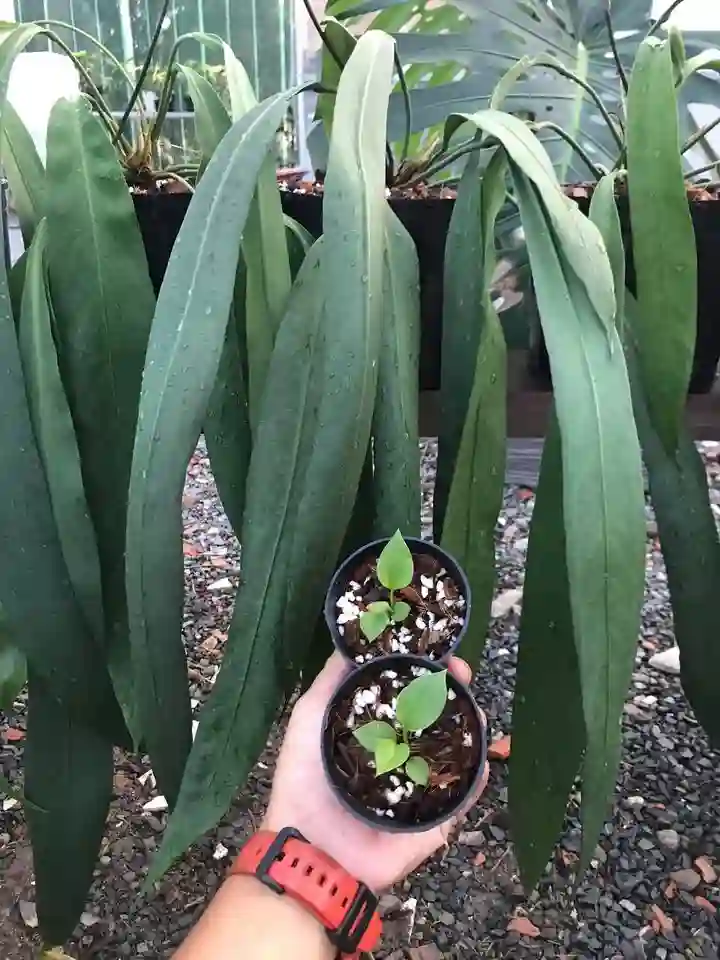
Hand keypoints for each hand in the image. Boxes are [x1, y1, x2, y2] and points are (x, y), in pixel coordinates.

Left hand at [263, 653, 488, 891]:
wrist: (311, 849)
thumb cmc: (303, 782)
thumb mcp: (310, 718)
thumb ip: (331, 681)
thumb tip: (353, 642)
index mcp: (375, 734)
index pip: (407, 697)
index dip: (423, 672)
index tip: (435, 651)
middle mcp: (401, 757)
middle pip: (437, 720)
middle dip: (452, 692)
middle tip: (460, 670)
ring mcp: (420, 790)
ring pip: (457, 754)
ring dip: (471, 728)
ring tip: (476, 705)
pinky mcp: (434, 822)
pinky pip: (463, 798)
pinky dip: (477, 778)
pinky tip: (482, 756)